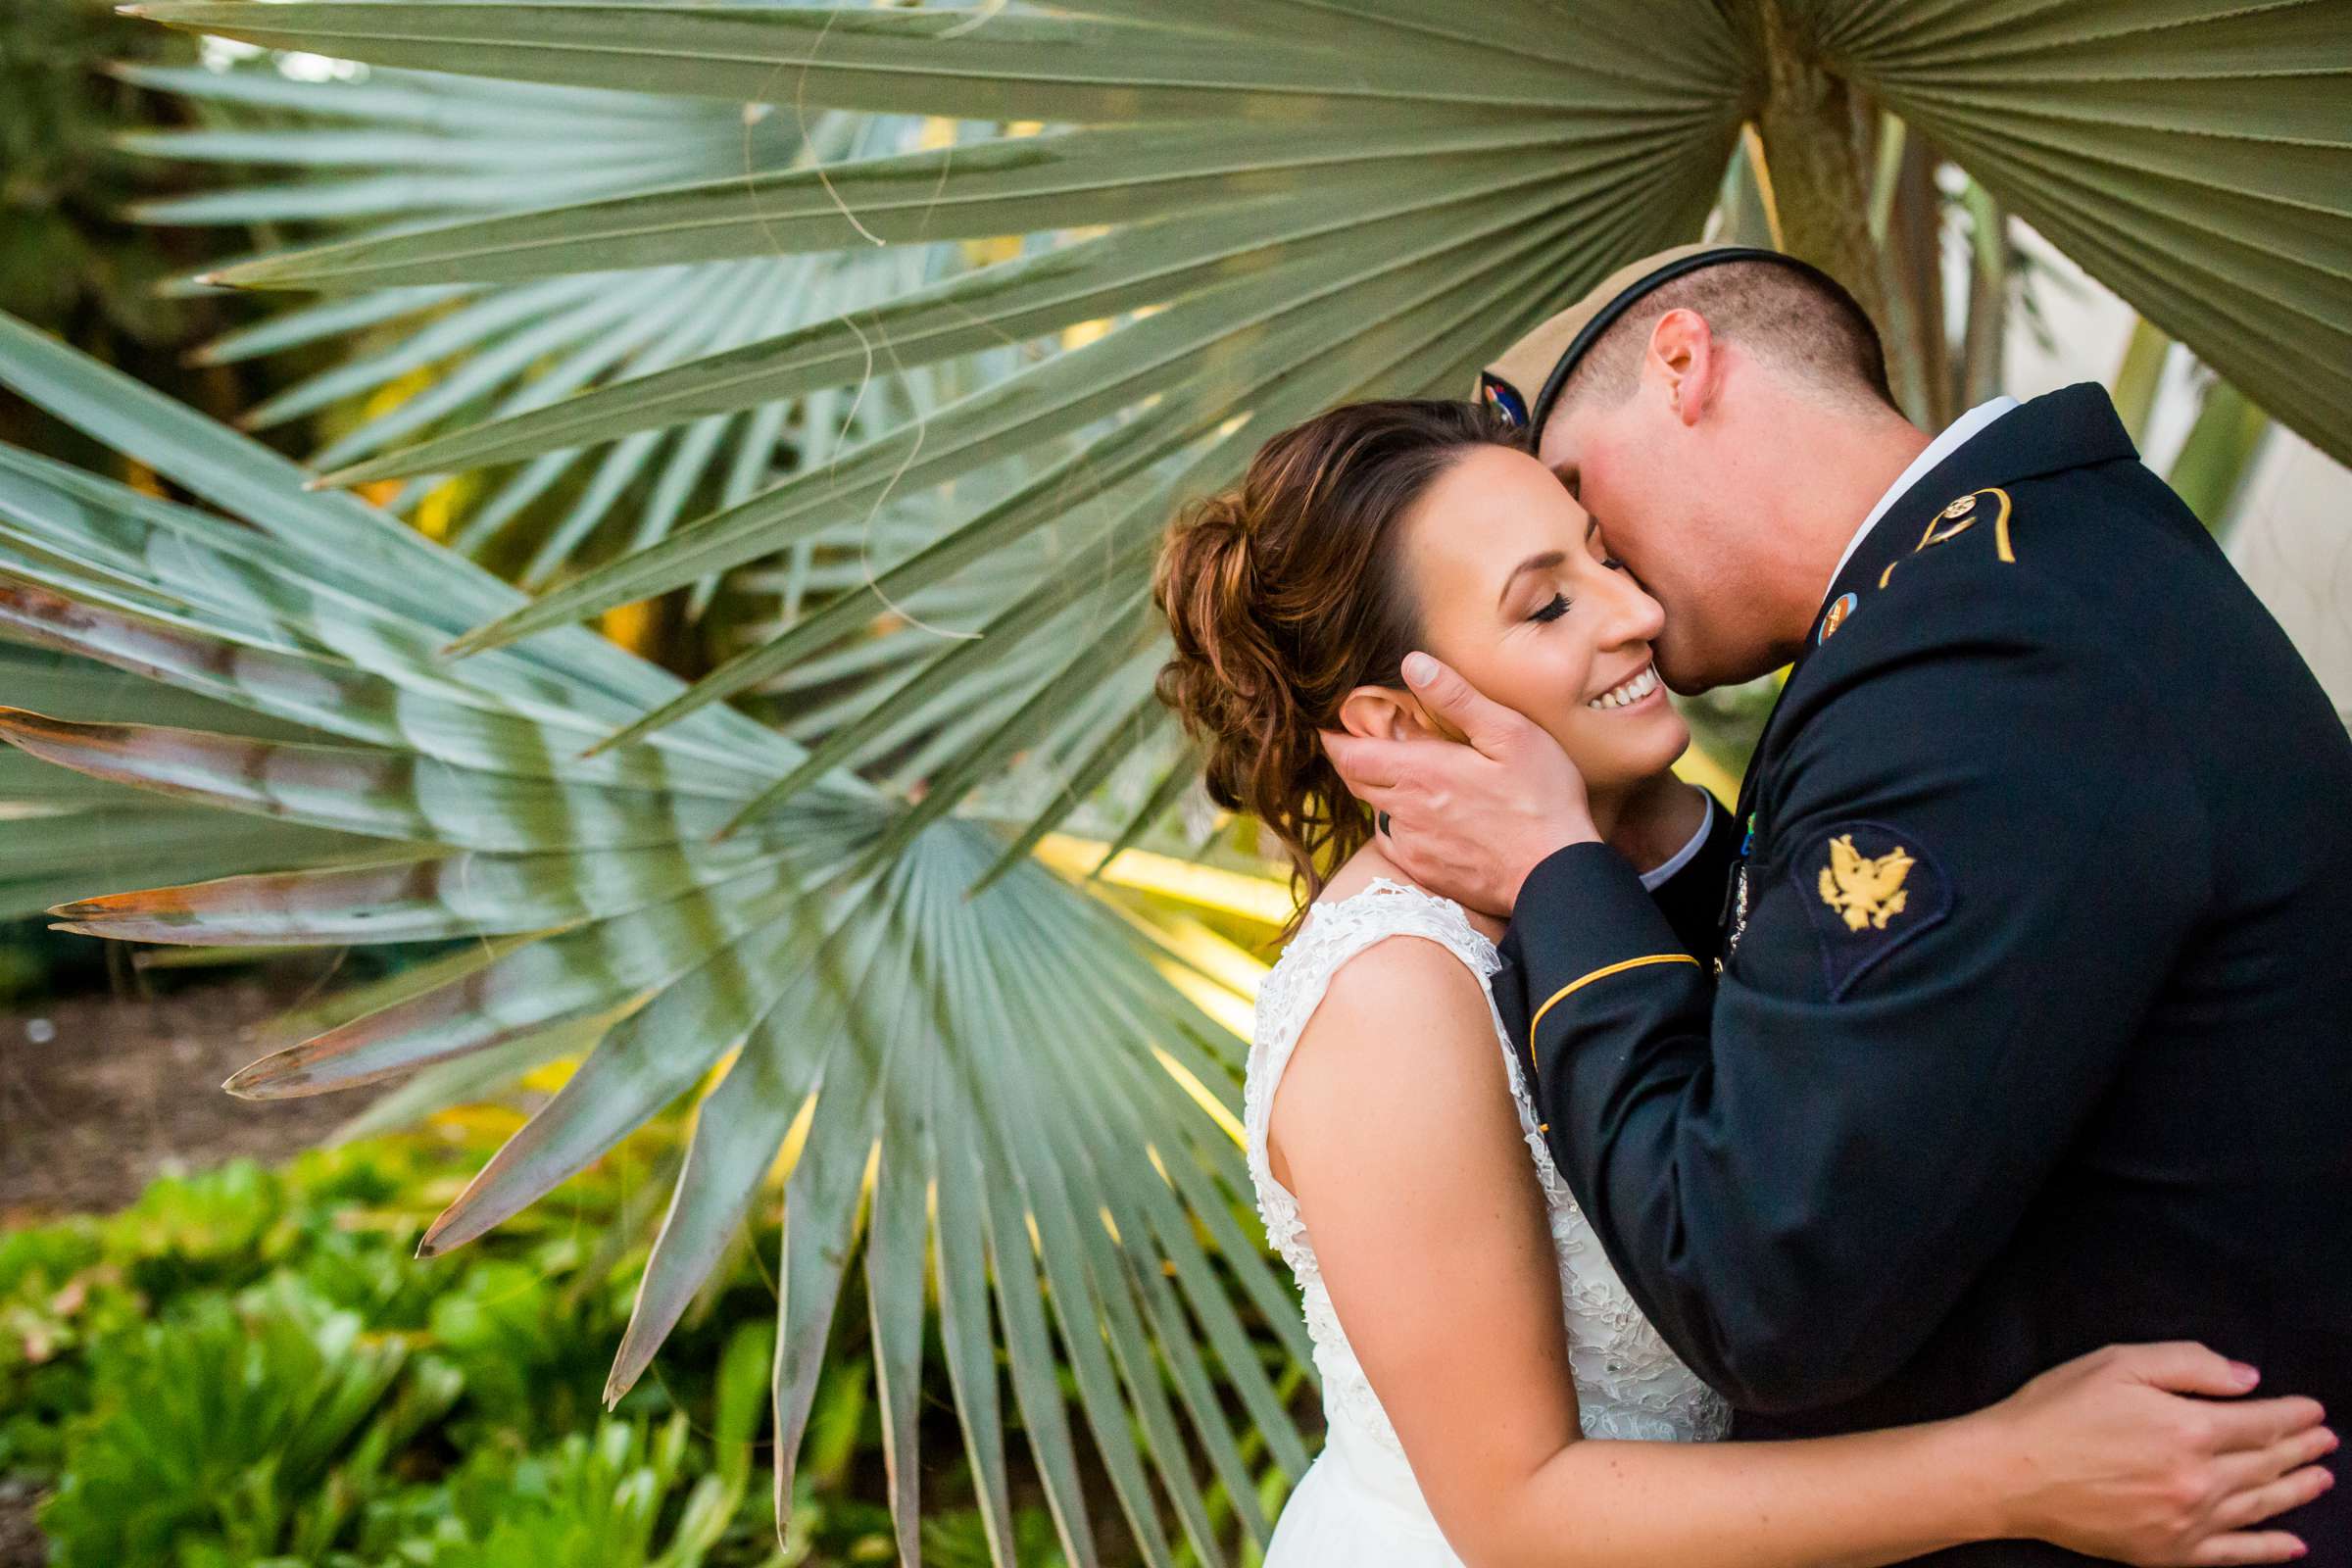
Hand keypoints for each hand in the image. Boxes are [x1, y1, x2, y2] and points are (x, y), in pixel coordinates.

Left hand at [1319, 652, 1596, 918]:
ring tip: (1412, 780)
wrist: (1556, 874)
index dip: (1335, 740)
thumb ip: (1456, 698)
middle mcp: (1405, 810)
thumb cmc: (1541, 799)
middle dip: (1353, 762)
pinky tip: (1434, 820)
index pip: (1351, 755)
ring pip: (1379, 813)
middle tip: (1365, 745)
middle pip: (1357, 783)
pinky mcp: (1426, 872)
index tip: (1331, 728)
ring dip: (1384, 794)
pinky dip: (1405, 827)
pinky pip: (1398, 843)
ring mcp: (1413, 845)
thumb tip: (1412, 663)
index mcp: (1420, 771)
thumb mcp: (1508, 733)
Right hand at [1968, 1342, 2334, 1564]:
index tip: (2314, 1411)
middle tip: (2326, 1442)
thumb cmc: (2057, 1410)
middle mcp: (2200, 1480)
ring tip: (2321, 1478)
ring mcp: (2188, 1521)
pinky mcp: (2170, 1550)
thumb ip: (2189, 1364)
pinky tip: (2292, 1543)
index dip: (2293, 1415)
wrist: (2012, 1472)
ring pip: (2260, 1506)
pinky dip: (2269, 1549)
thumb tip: (2248, 1380)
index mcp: (2190, 1429)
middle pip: (2267, 1464)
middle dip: (2301, 1449)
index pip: (2261, 1422)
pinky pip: (2235, 1554)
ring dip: (2296, 1491)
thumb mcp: (2118, 1363)